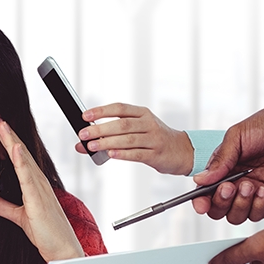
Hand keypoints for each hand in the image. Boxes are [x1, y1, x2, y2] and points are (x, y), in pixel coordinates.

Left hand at [0, 116, 83, 262]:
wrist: (62, 251)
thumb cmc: (46, 234)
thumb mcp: (19, 217)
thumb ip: (3, 207)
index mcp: (34, 185)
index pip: (18, 158)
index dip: (7, 141)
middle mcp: (39, 182)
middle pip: (21, 152)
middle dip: (8, 134)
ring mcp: (40, 189)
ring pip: (23, 159)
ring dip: (12, 140)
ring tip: (0, 123)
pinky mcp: (38, 200)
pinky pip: (28, 177)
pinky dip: (21, 161)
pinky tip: (14, 148)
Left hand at [78, 103, 193, 174]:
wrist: (181, 150)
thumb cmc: (154, 138)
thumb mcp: (136, 131)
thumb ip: (110, 135)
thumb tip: (81, 144)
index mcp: (142, 113)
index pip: (120, 108)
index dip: (102, 111)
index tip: (85, 116)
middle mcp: (148, 123)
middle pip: (122, 124)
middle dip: (101, 129)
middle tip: (84, 134)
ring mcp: (154, 139)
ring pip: (128, 139)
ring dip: (108, 142)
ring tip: (92, 146)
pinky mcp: (156, 154)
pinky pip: (137, 154)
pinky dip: (123, 154)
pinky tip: (111, 154)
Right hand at [191, 105, 263, 222]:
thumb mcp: (237, 136)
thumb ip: (220, 160)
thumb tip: (200, 180)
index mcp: (221, 169)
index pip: (204, 192)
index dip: (200, 202)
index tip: (201, 203)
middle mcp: (234, 183)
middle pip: (217, 209)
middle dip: (221, 202)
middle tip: (230, 186)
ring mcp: (252, 192)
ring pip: (236, 215)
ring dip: (240, 204)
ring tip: (250, 185)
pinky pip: (258, 214)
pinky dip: (258, 206)